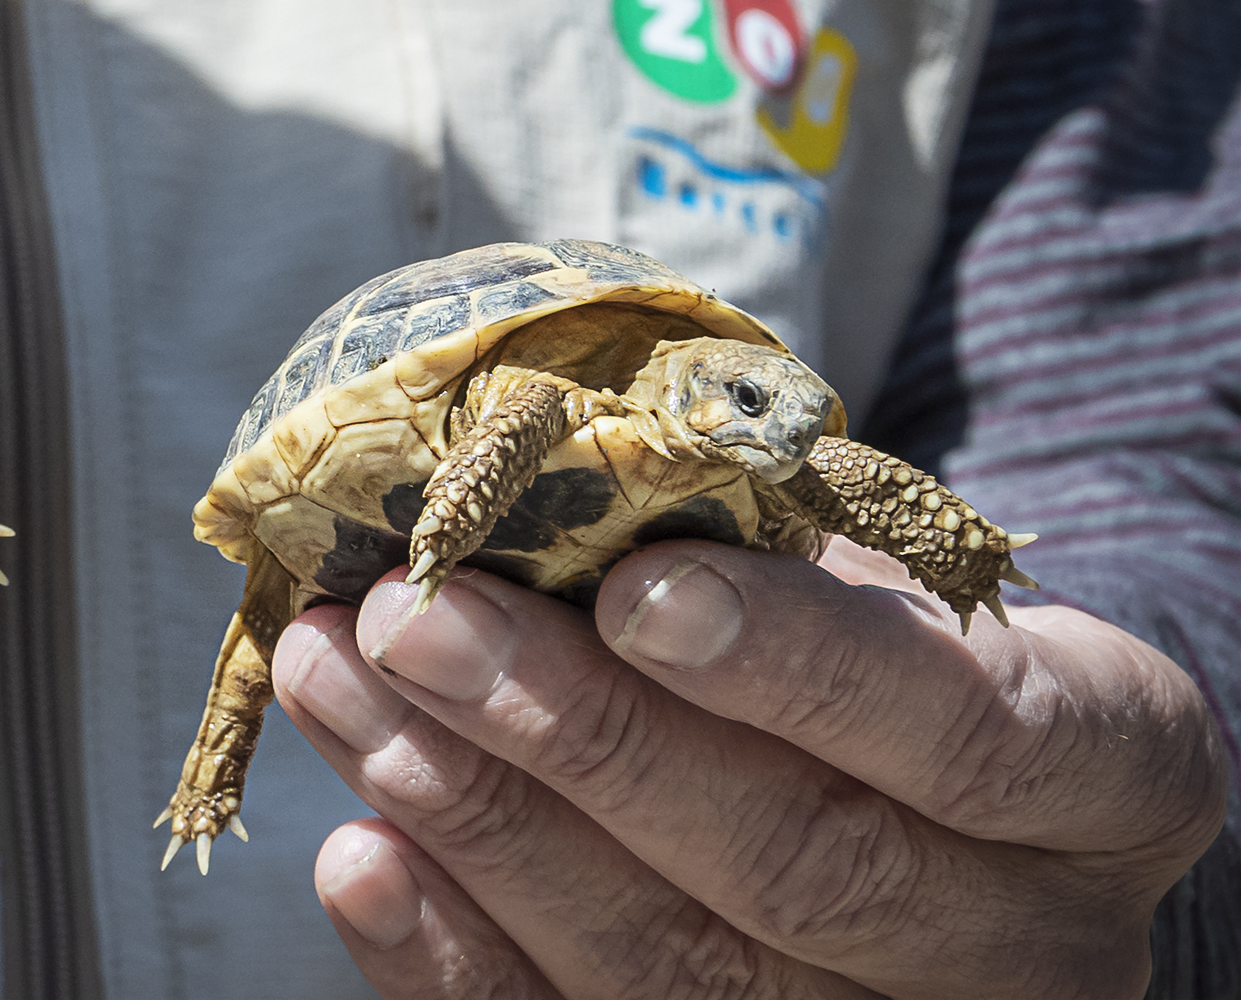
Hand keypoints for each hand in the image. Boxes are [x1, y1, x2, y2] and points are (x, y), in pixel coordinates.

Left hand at [275, 540, 1227, 998]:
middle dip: (573, 735)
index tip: (629, 586)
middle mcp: (1022, 943)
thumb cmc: (909, 649)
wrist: (967, 805)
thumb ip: (768, 554)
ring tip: (345, 687)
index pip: (959, 731)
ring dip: (475, 819)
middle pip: (791, 862)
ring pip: (670, 968)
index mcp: (1104, 775)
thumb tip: (539, 497)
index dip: (792, 666)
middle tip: (416, 619)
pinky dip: (453, 959)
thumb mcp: (896, 577)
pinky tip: (361, 854)